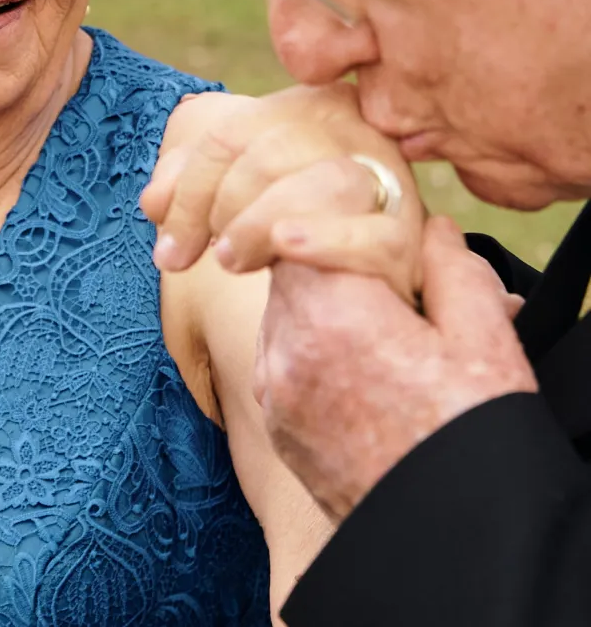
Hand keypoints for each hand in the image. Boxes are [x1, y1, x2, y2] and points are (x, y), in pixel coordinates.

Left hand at [146, 85, 425, 298]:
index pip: (230, 137)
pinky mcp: (406, 234)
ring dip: (260, 224)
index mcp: (304, 106)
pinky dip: (324, 241)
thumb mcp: (238, 194)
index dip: (188, 192)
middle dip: (218, 209)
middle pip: (268, 154)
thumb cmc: (294, 222)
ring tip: (233, 262)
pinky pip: (369, 235)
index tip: (166, 252)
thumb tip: (152, 203)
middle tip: (207, 258)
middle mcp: (350, 129)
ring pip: (321, 182)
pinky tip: (287, 249)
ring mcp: (385, 178)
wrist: (365, 273)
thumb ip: (192, 187)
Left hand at [255, 216, 534, 520]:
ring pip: (282, 314)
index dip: (337, 218)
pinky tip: (363, 372)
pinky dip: (311, 350)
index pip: (302, 227)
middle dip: (331, 261)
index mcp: (332, 317)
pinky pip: (280, 361)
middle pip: (288, 269)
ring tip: (385, 335)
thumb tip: (432, 230)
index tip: (373, 228)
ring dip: (321, 306)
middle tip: (391, 283)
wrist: (450, 540)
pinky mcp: (276, 427)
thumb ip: (453, 269)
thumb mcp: (485, 341)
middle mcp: (284, 353)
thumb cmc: (472, 440)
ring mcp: (273, 395)